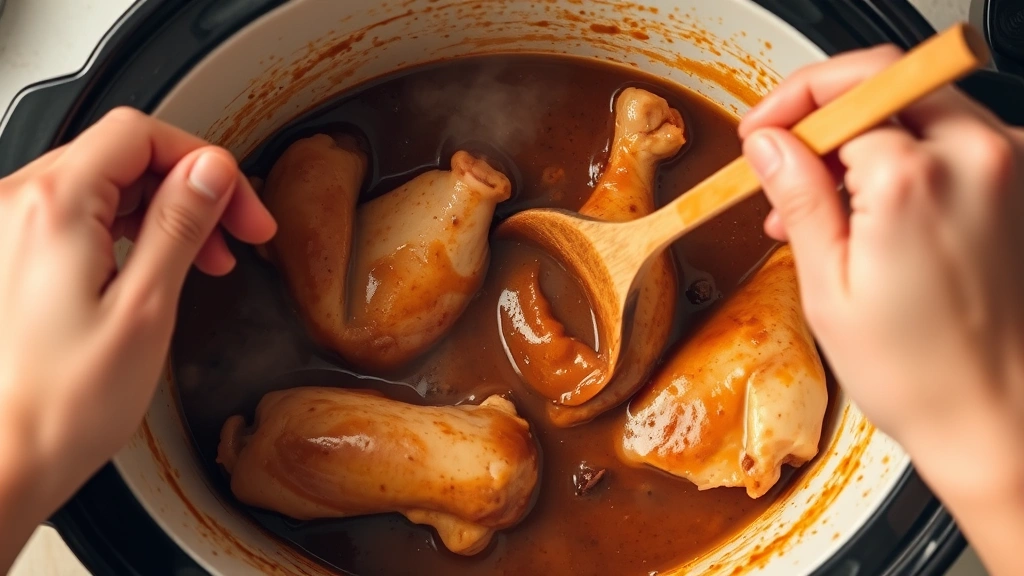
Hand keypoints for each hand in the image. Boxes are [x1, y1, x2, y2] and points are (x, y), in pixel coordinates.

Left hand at [0, 108, 275, 528]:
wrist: (3, 462)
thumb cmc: (61, 404)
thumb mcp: (145, 308)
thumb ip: (180, 225)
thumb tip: (211, 171)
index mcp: (53, 207)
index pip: (141, 135)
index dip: (205, 162)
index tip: (241, 206)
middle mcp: (18, 205)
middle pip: (123, 155)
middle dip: (190, 188)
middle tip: (238, 234)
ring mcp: (8, 230)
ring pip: (103, 185)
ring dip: (163, 210)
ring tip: (205, 258)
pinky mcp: (11, 257)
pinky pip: (78, 217)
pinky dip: (128, 230)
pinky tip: (157, 265)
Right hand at [738, 45, 1023, 574]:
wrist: (996, 419)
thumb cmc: (919, 374)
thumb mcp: (827, 285)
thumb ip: (798, 197)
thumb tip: (769, 144)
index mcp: (915, 177)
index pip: (839, 98)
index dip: (788, 111)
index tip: (761, 131)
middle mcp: (976, 156)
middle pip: (885, 81)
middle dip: (825, 107)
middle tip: (782, 150)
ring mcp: (1007, 166)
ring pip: (916, 104)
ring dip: (859, 134)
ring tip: (814, 197)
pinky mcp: (1019, 184)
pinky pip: (949, 138)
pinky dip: (900, 153)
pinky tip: (864, 204)